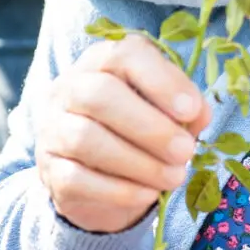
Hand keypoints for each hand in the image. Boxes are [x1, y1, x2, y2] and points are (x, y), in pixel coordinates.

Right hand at [36, 35, 206, 233]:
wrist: (97, 178)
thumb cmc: (138, 132)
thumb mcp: (165, 112)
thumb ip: (185, 109)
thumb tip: (199, 113)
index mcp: (102, 61)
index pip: (124, 54)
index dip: (161, 81)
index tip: (191, 110)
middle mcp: (70, 88)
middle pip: (99, 95)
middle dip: (149, 126)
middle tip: (185, 151)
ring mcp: (53, 128)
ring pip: (86, 139)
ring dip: (138, 162)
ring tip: (174, 178)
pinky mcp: (50, 169)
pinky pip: (78, 178)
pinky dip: (119, 190)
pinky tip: (148, 195)